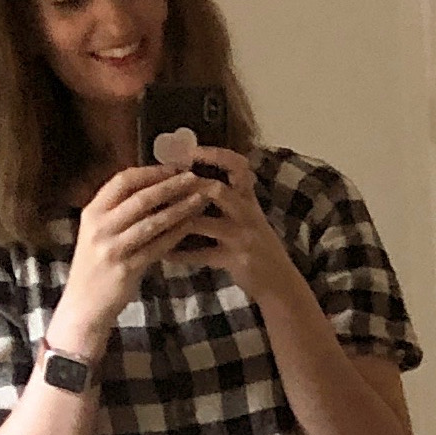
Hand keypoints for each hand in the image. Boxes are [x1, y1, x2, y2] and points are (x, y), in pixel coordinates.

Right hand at [63, 165, 209, 332]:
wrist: (84, 305)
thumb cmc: (97, 266)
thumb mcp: (99, 233)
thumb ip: (119, 212)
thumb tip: (153, 188)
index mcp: (92, 212)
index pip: (122, 181)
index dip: (150, 172)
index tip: (174, 167)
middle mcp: (99, 227)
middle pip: (139, 198)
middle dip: (170, 185)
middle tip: (194, 177)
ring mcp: (112, 248)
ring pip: (151, 222)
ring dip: (179, 208)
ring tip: (201, 198)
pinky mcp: (126, 269)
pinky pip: (157, 247)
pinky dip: (176, 235)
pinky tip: (192, 226)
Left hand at [162, 145, 298, 299]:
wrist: (281, 283)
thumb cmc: (259, 248)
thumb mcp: (250, 218)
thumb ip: (230, 199)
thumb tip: (197, 180)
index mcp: (248, 199)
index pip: (238, 166)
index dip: (215, 155)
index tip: (188, 151)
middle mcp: (247, 213)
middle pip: (216, 189)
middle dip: (184, 187)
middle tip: (161, 186)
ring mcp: (242, 236)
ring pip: (203, 222)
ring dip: (176, 219)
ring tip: (154, 218)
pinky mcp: (236, 259)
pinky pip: (202, 254)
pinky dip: (181, 254)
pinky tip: (164, 253)